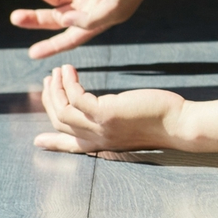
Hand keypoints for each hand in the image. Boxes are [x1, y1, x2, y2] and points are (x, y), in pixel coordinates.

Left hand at [11, 0, 150, 57]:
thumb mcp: (112, 8)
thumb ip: (88, 19)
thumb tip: (63, 20)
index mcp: (91, 21)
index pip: (66, 38)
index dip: (49, 47)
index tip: (32, 53)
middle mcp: (83, 8)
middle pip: (52, 17)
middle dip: (33, 18)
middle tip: (15, 17)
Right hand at [34, 64, 184, 153]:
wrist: (180, 126)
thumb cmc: (162, 121)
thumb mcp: (130, 124)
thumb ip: (112, 120)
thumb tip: (105, 110)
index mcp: (102, 144)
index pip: (70, 146)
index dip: (52, 143)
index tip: (37, 141)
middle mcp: (97, 139)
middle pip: (59, 123)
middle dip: (50, 101)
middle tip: (48, 81)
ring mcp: (100, 127)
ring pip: (62, 110)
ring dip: (55, 89)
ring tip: (57, 71)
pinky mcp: (106, 113)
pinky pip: (76, 97)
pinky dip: (69, 82)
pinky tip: (70, 70)